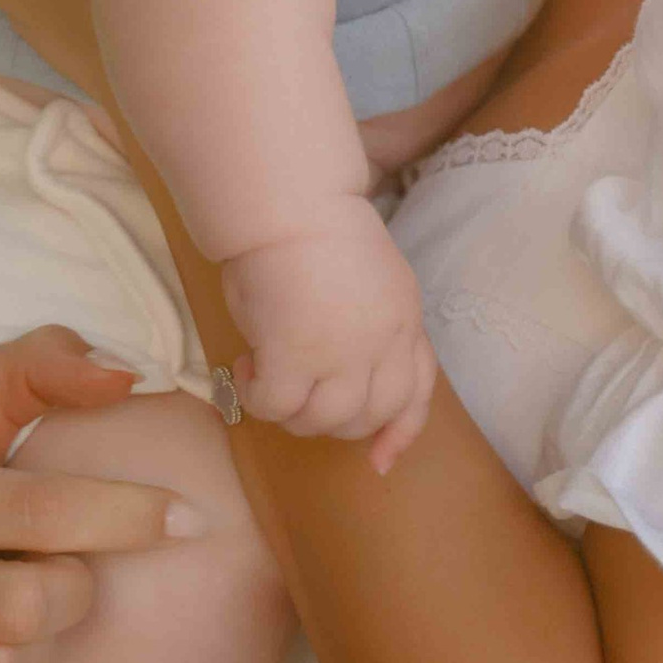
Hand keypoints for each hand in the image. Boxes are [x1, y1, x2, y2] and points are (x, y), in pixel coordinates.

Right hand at [221, 204, 437, 473]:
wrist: (288, 202)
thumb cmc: (315, 226)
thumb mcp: (367, 281)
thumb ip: (362, 326)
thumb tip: (331, 366)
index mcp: (404, 320)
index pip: (417, 392)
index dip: (400, 432)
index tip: (380, 460)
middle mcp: (383, 344)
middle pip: (367, 416)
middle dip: (331, 422)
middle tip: (296, 395)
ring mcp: (343, 355)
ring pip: (322, 422)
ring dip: (290, 412)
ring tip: (263, 377)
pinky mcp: (296, 358)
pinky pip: (276, 407)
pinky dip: (256, 398)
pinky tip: (245, 369)